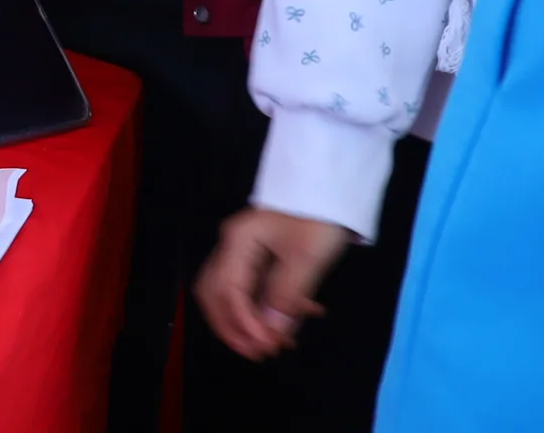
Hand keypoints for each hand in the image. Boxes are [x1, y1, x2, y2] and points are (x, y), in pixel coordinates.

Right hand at [195, 207, 351, 359]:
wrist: (329, 189)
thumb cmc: (317, 218)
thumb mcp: (307, 257)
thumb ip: (286, 296)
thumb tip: (272, 333)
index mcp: (238, 242)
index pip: (227, 289)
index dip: (242, 322)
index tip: (266, 346)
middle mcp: (231, 247)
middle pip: (214, 292)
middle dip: (232, 326)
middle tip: (258, 353)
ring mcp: (241, 250)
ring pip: (227, 293)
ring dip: (245, 322)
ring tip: (273, 345)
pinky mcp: (256, 256)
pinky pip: (248, 288)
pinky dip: (261, 310)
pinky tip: (288, 322)